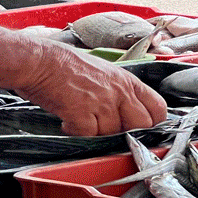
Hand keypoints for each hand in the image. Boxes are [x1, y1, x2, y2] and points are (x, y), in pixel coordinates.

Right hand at [16, 44, 166, 135]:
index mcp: (126, 80)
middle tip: (107, 128)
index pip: (158, 108)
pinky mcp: (82, 113)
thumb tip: (125, 112)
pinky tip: (68, 121)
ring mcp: (102, 103)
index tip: (141, 128)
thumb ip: (118, 91)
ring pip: (113, 134)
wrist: (39, 61)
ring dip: (96, 132)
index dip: (153, 122)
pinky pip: (89, 136)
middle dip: (126, 132)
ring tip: (81, 119)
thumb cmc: (64, 64)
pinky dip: (77, 133)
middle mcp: (118, 91)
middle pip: (142, 125)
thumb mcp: (102, 72)